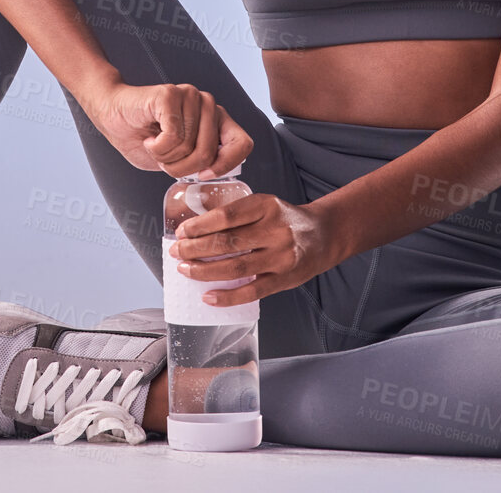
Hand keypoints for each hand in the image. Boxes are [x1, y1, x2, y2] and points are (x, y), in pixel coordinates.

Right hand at [83, 80, 253, 177]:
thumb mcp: (178, 159)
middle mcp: (207, 104)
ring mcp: (190, 95)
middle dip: (181, 168)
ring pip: (188, 147)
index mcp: (215, 119)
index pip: (243, 143)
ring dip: (165, 157)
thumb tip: (215, 172)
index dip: (225, 165)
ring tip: (154, 145)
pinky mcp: (171, 94)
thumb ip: (202, 162)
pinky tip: (149, 137)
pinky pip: (173, 136)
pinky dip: (157, 147)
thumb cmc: (142, 137)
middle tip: (164, 159)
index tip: (203, 174)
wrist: (111, 115)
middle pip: (208, 153)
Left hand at [167, 193, 337, 305]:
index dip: (200, 226)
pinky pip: (252, 291)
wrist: (324, 234)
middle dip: (196, 249)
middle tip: (176, 252)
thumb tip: (195, 229)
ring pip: (236, 267)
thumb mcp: (265, 205)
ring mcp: (281, 257)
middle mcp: (275, 230)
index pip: (227, 216)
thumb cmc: (285, 219)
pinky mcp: (285, 279)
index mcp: (267, 205)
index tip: (182, 232)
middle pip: (228, 242)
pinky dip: (227, 296)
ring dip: (205, 271)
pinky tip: (208, 296)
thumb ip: (237, 214)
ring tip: (186, 270)